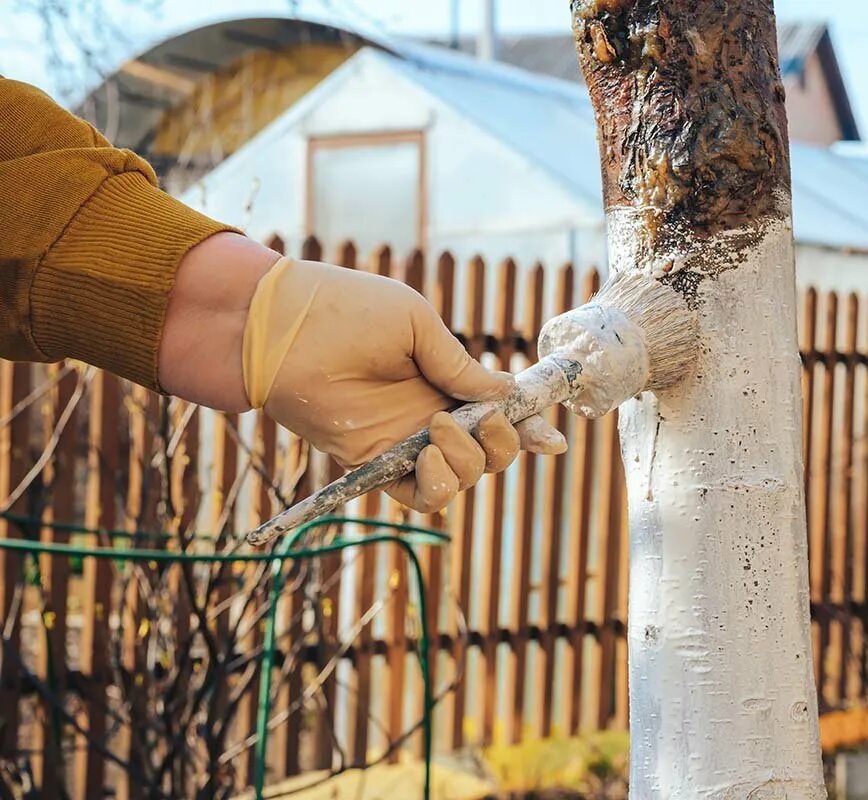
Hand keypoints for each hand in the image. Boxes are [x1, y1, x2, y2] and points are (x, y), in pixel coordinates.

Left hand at [161, 236, 564, 512]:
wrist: (282, 329)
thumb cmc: (346, 311)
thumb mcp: (417, 325)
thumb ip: (460, 366)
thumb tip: (506, 395)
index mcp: (446, 380)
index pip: (499, 413)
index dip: (530, 428)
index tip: (552, 439)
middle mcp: (432, 416)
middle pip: (491, 454)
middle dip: (505, 445)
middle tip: (485, 422)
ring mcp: (406, 442)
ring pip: (464, 478)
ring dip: (469, 462)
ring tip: (439, 430)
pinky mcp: (376, 464)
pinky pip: (422, 497)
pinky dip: (438, 486)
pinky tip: (428, 457)